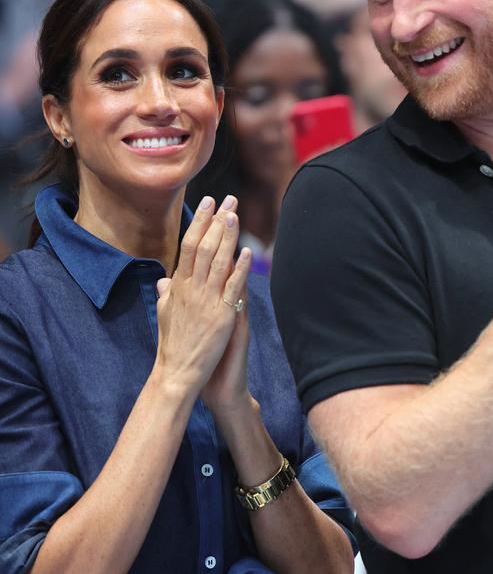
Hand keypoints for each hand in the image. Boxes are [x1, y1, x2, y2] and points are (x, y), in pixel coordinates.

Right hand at [154, 195, 250, 399]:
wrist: (176, 375)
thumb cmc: (171, 348)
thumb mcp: (164, 316)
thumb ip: (166, 295)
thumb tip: (165, 279)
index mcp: (177, 288)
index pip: (188, 247)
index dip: (199, 223)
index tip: (208, 205)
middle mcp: (190, 290)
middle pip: (203, 247)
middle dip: (216, 221)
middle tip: (227, 199)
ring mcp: (206, 302)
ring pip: (217, 261)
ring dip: (228, 236)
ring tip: (235, 214)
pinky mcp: (221, 317)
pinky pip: (232, 288)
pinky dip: (240, 269)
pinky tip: (247, 252)